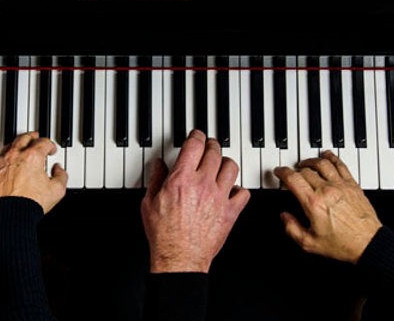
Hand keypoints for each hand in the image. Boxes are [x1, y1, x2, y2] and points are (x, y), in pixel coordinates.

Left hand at [0, 132, 66, 213]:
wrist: (8, 217)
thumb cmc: (30, 205)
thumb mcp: (57, 191)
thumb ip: (61, 176)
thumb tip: (58, 170)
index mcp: (32, 157)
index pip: (43, 143)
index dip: (50, 145)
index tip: (51, 150)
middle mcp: (15, 156)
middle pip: (24, 138)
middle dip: (32, 137)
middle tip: (36, 138)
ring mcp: (0, 163)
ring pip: (8, 146)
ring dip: (16, 145)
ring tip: (20, 147)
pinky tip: (2, 159)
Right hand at [141, 130, 249, 272]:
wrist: (179, 258)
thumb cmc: (164, 234)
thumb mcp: (149, 202)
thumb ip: (156, 179)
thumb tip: (158, 165)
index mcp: (182, 178)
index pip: (195, 144)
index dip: (196, 135)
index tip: (196, 135)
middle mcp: (203, 184)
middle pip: (214, 152)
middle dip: (211, 144)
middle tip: (209, 145)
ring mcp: (219, 197)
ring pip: (231, 167)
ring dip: (225, 162)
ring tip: (221, 164)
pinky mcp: (230, 212)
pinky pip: (244, 193)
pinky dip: (239, 189)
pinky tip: (232, 190)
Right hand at [274, 150, 381, 263]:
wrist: (368, 244)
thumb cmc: (343, 244)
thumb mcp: (310, 244)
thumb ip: (292, 229)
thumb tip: (284, 217)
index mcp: (314, 204)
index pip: (293, 178)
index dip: (282, 172)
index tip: (279, 172)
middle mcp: (327, 191)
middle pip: (306, 170)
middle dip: (295, 170)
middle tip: (291, 174)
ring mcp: (341, 186)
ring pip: (322, 163)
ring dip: (310, 161)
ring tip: (305, 164)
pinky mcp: (353, 185)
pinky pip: (340, 165)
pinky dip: (331, 157)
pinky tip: (326, 156)